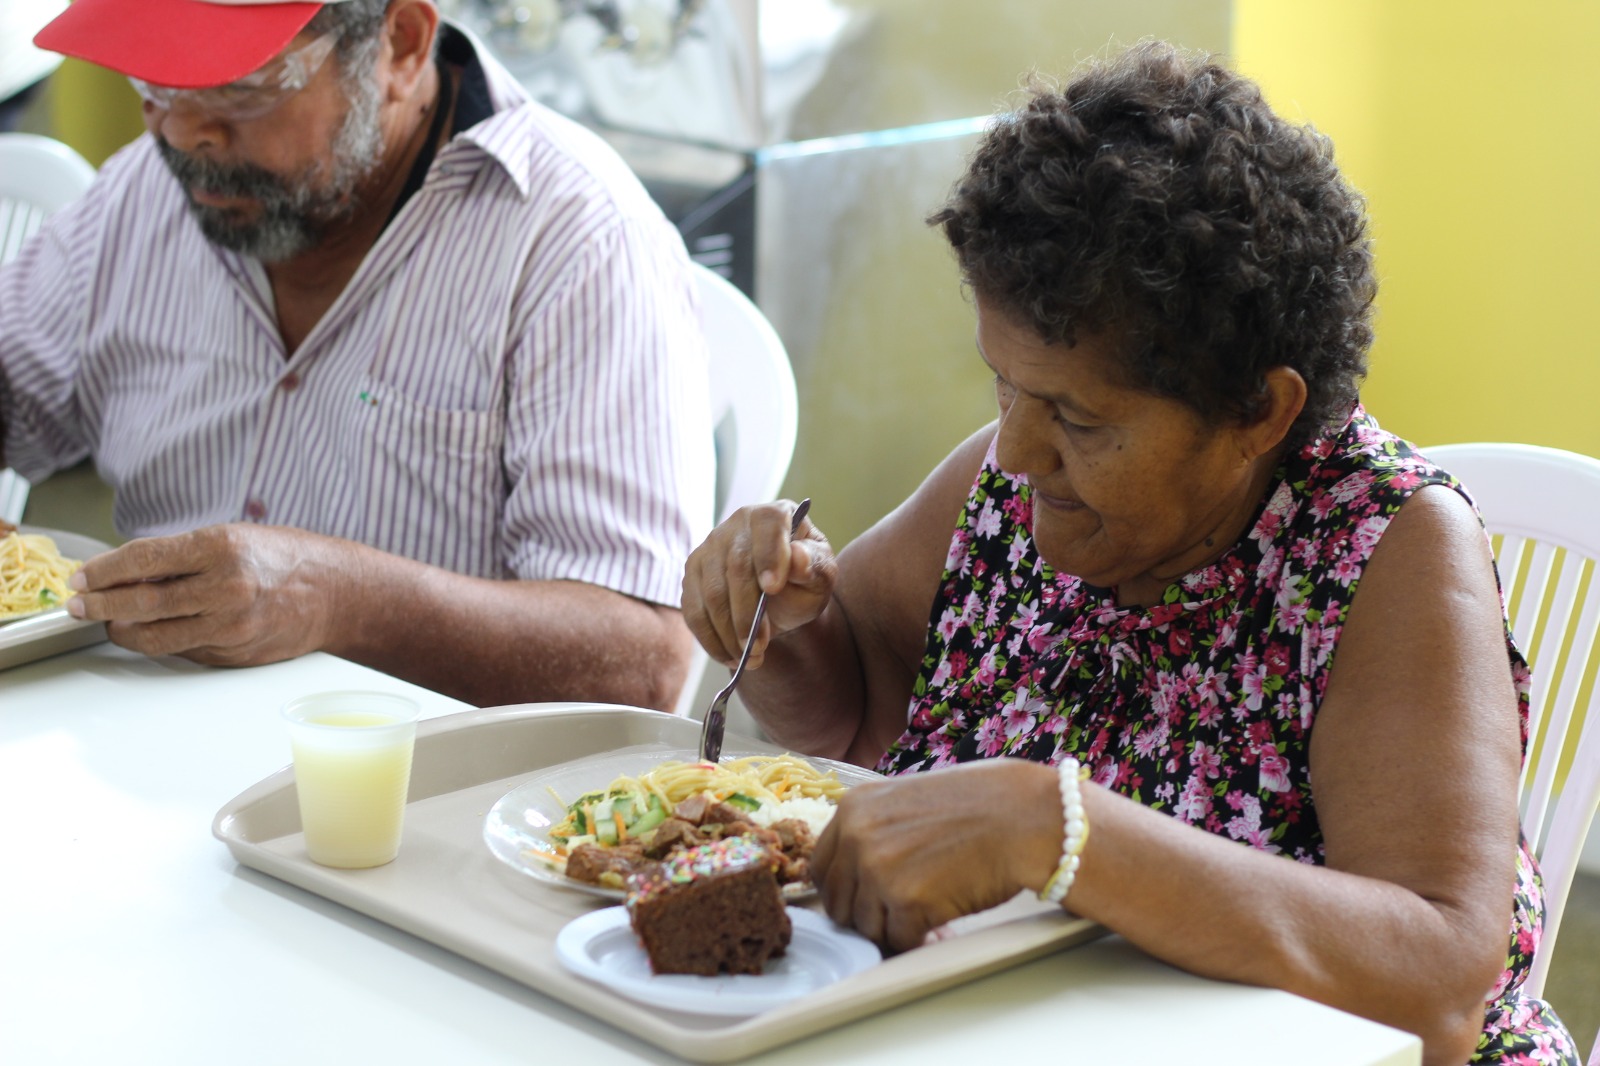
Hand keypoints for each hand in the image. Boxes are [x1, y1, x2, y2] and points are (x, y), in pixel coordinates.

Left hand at [66, 523, 350, 666]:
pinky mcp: (232, 653)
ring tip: (107, 621)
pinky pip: (181, 650)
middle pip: (139, 602)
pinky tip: (150, 630)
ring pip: (153, 635)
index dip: (102, 570)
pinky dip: (158, 640)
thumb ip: (181, 555)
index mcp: (221, 548)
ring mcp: (229, 626)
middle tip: (78, 604)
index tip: (82, 577)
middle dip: (98, 604)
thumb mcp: (233, 538)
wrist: (336, 594)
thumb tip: (124, 572)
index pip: (142, 559)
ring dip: (120, 629)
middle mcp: (224, 588)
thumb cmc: (286, 560)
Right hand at [681, 500, 835, 668]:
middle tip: (761, 646)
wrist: (782, 600)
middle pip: (736, 567)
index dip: (769, 556)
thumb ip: (814, 565)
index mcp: (773, 516)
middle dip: (747, 612)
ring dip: (728, 631)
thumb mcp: (821, 575)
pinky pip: (693, 610)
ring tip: (750, 657)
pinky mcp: (693, 576)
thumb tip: (798, 558)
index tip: (773, 589)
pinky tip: (730, 656)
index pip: (769, 526)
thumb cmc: (804, 581)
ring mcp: (710, 549)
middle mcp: (737, 524)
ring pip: (711, 592)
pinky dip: (710, 638)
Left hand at [811, 759, 1064, 952]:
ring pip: (866, 926)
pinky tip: (941, 923)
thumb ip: (875, 829)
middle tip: (902, 912)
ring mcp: (877, 869)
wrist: (1023, 817)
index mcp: (854, 807)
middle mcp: (857, 836)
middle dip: (868, 913)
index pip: (822, 868)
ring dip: (895, 928)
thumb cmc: (980, 805)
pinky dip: (919, 938)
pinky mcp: (904, 901)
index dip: (845, 889)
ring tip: (929, 913)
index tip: (866, 898)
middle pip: (838, 903)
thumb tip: (855, 873)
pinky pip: (897, 939)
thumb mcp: (907, 799)